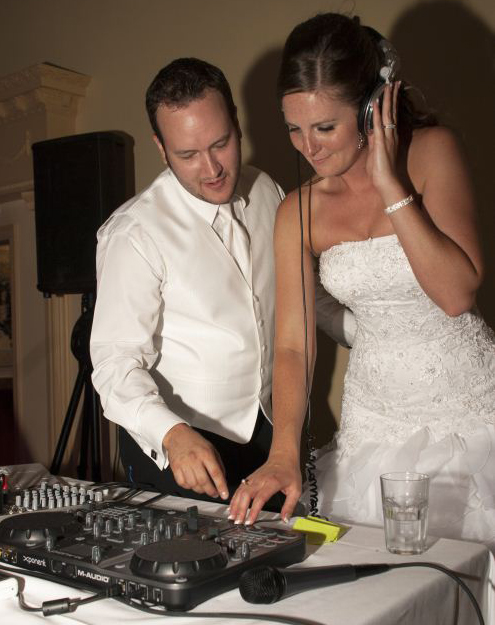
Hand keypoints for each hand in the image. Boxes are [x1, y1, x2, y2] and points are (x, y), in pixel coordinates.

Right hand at [163, 424, 228, 499]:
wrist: (178, 435)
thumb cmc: (196, 442)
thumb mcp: (211, 449)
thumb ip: (218, 464)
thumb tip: (222, 479)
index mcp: (206, 453)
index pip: (215, 473)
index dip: (221, 486)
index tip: (224, 494)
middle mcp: (194, 459)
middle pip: (204, 481)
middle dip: (211, 491)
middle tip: (214, 493)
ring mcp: (184, 464)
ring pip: (193, 485)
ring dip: (200, 490)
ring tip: (204, 488)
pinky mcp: (175, 468)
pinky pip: (183, 483)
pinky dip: (189, 487)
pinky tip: (193, 483)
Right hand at [228, 453, 301, 524]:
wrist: (283, 457)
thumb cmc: (289, 472)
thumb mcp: (296, 490)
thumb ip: (290, 506)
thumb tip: (285, 519)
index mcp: (273, 482)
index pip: (260, 498)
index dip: (253, 511)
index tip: (250, 521)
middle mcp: (261, 479)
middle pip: (246, 495)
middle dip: (240, 509)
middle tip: (238, 522)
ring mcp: (254, 478)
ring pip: (241, 491)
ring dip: (235, 504)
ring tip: (232, 516)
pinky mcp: (250, 478)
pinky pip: (240, 488)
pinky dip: (234, 498)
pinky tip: (232, 506)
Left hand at [366, 81, 401, 195]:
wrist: (385, 181)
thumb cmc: (380, 170)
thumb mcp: (375, 152)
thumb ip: (373, 140)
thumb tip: (370, 131)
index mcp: (390, 137)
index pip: (392, 116)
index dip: (392, 103)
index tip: (392, 91)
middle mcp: (391, 135)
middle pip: (392, 111)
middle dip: (393, 96)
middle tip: (394, 82)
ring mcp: (387, 137)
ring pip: (388, 114)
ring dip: (387, 99)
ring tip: (388, 86)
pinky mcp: (381, 142)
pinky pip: (379, 125)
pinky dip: (377, 113)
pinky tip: (376, 103)